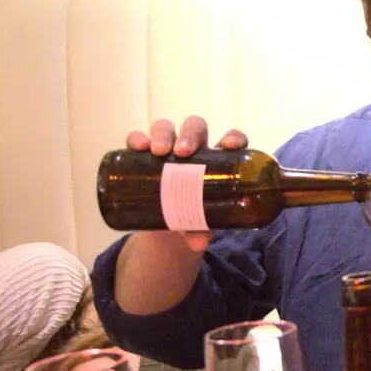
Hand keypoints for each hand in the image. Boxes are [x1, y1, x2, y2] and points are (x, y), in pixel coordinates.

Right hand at [125, 115, 247, 250]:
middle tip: (183, 153)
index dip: (233, 138)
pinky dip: (137, 139)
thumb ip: (200, 229)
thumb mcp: (199, 223)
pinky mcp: (143, 155)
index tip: (230, 145)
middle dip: (190, 134)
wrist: (167, 222)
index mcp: (217, 160)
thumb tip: (198, 243)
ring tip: (158, 152)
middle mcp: (193, 148)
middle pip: (195, 128)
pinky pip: (139, 139)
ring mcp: (167, 149)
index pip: (230, 140)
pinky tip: (137, 147)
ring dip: (162, 134)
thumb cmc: (193, 215)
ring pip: (166, 128)